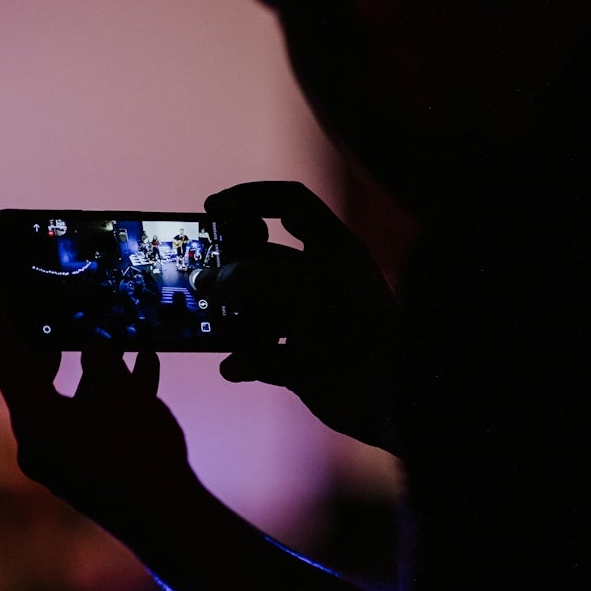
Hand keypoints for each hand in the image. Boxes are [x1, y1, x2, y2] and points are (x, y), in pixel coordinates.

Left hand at [0, 281, 196, 535]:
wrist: (168, 519)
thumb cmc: (139, 452)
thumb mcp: (121, 392)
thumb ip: (101, 360)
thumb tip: (95, 347)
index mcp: (33, 420)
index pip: (5, 359)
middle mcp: (37, 442)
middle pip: (32, 380)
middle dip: (44, 344)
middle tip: (42, 308)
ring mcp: (61, 459)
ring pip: (68, 400)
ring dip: (90, 370)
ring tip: (109, 335)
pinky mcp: (86, 470)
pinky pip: (90, 422)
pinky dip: (110, 397)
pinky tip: (144, 366)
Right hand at [205, 181, 401, 451]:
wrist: (391, 393)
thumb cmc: (353, 324)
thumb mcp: (299, 286)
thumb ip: (249, 277)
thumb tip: (210, 281)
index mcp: (332, 247)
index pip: (289, 204)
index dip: (250, 198)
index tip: (212, 208)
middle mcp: (320, 280)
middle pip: (262, 261)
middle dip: (229, 269)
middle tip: (200, 277)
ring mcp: (310, 322)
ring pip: (257, 311)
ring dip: (231, 318)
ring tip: (208, 322)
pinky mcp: (302, 363)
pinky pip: (262, 357)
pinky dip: (244, 361)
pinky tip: (234, 365)